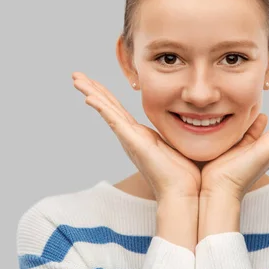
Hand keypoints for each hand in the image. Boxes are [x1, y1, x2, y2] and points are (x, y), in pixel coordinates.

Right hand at [72, 72, 200, 200]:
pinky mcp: (133, 142)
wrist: (183, 192)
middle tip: (76, 76)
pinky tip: (90, 98)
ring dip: (91, 93)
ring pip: (107, 110)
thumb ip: (178, 134)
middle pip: (108, 107)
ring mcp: (130, 139)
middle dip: (92, 89)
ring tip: (76, 79)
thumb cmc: (185, 175)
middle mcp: (131, 137)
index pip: (119, 110)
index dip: (106, 95)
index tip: (94, 82)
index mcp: (140, 136)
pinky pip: (115, 121)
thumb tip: (192, 122)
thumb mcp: (179, 145)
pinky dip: (102, 108)